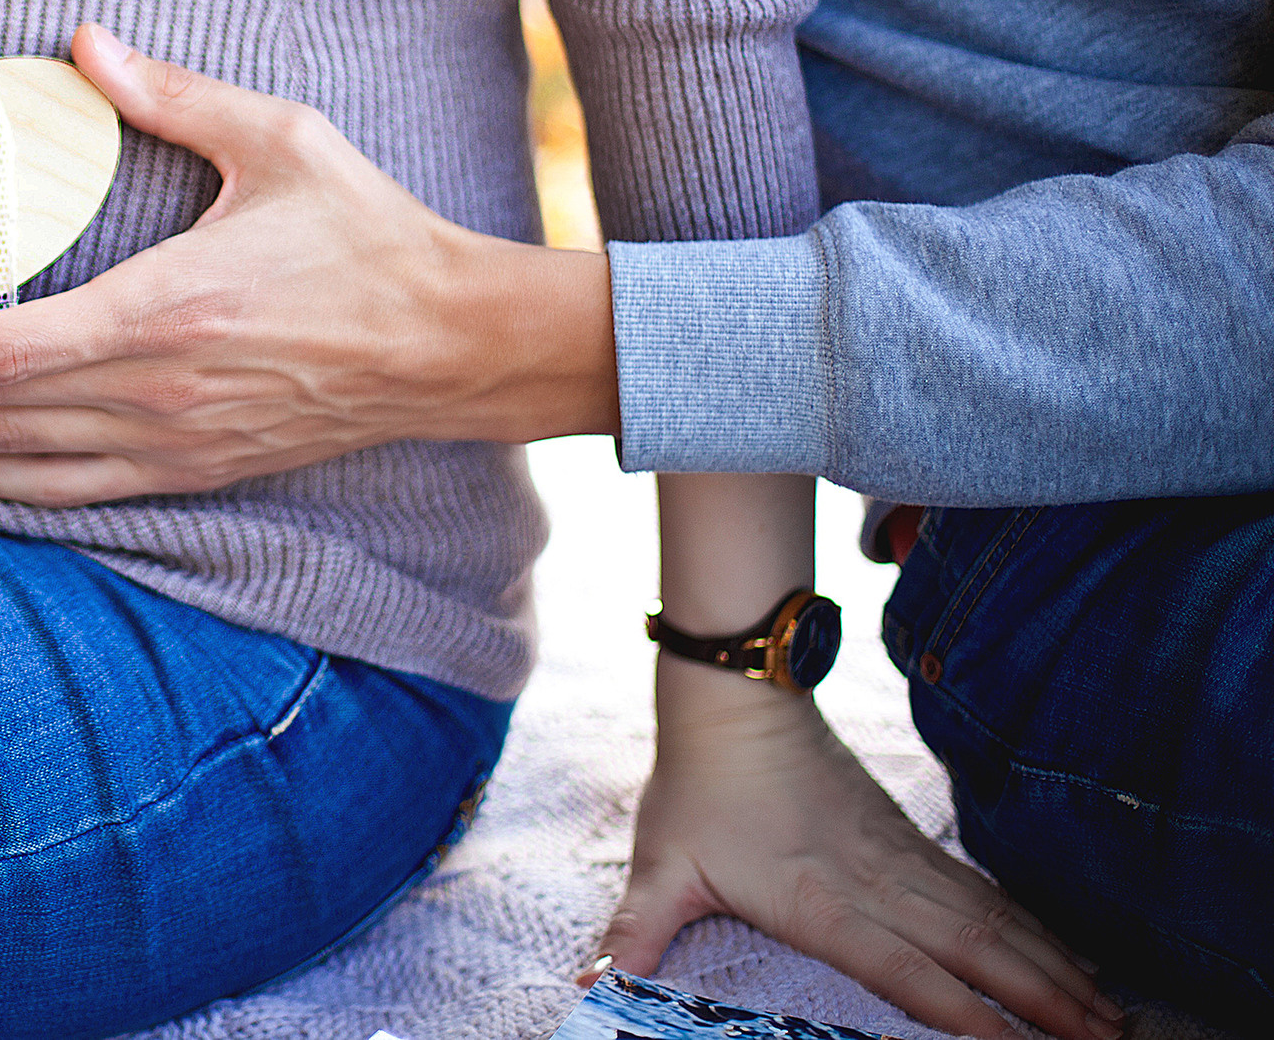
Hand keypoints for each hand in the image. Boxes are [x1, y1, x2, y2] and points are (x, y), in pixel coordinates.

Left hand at [0, 25, 619, 504]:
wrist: (451, 343)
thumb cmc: (366, 235)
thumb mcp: (278, 139)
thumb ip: (173, 94)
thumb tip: (85, 40)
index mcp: (160, 311)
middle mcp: (151, 393)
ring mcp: (171, 443)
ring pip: (16, 456)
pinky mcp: (194, 469)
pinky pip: (74, 491)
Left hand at [598, 662, 1121, 1039]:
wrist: (738, 696)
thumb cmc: (698, 785)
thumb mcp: (660, 862)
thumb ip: (636, 930)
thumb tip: (591, 979)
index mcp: (821, 899)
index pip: (907, 970)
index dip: (966, 1015)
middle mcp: (877, 882)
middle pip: (977, 952)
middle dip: (1046, 1003)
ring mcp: (901, 857)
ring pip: (994, 921)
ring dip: (1054, 969)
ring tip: (1111, 1016)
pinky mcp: (909, 838)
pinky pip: (983, 891)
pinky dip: (1033, 927)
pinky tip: (1067, 955)